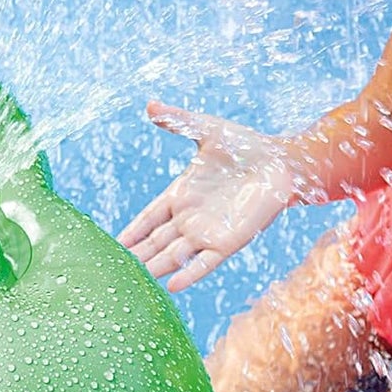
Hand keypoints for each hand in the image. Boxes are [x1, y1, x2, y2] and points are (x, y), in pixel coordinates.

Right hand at [119, 102, 301, 290]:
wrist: (282, 163)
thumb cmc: (246, 146)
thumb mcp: (207, 130)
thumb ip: (177, 121)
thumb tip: (150, 105)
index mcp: (181, 194)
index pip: (148, 219)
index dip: (131, 232)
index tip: (109, 245)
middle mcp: (190, 218)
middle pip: (155, 243)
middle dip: (135, 258)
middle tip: (109, 273)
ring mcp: (208, 232)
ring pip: (173, 256)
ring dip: (154, 269)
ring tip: (132, 283)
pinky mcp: (228, 242)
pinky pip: (205, 262)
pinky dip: (189, 274)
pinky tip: (172, 286)